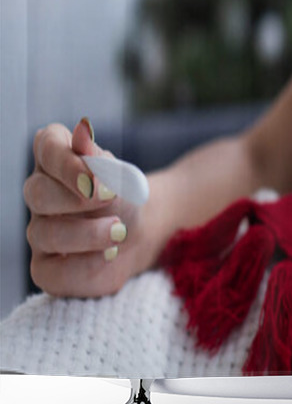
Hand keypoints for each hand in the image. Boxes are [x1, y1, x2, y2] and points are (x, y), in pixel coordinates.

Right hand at [24, 118, 155, 296]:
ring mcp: (39, 231)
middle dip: (75, 199)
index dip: (67, 162)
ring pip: (45, 234)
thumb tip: (82, 130)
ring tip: (119, 231)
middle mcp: (40, 193)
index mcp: (54, 157)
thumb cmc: (125, 194)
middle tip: (110, 199)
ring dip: (87, 234)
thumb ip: (98, 158)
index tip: (94, 179)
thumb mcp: (120, 175)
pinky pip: (52, 272)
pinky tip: (109, 255)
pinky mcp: (46, 268)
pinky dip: (86, 265)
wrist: (141, 230)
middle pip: (37, 193)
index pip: (47, 147)